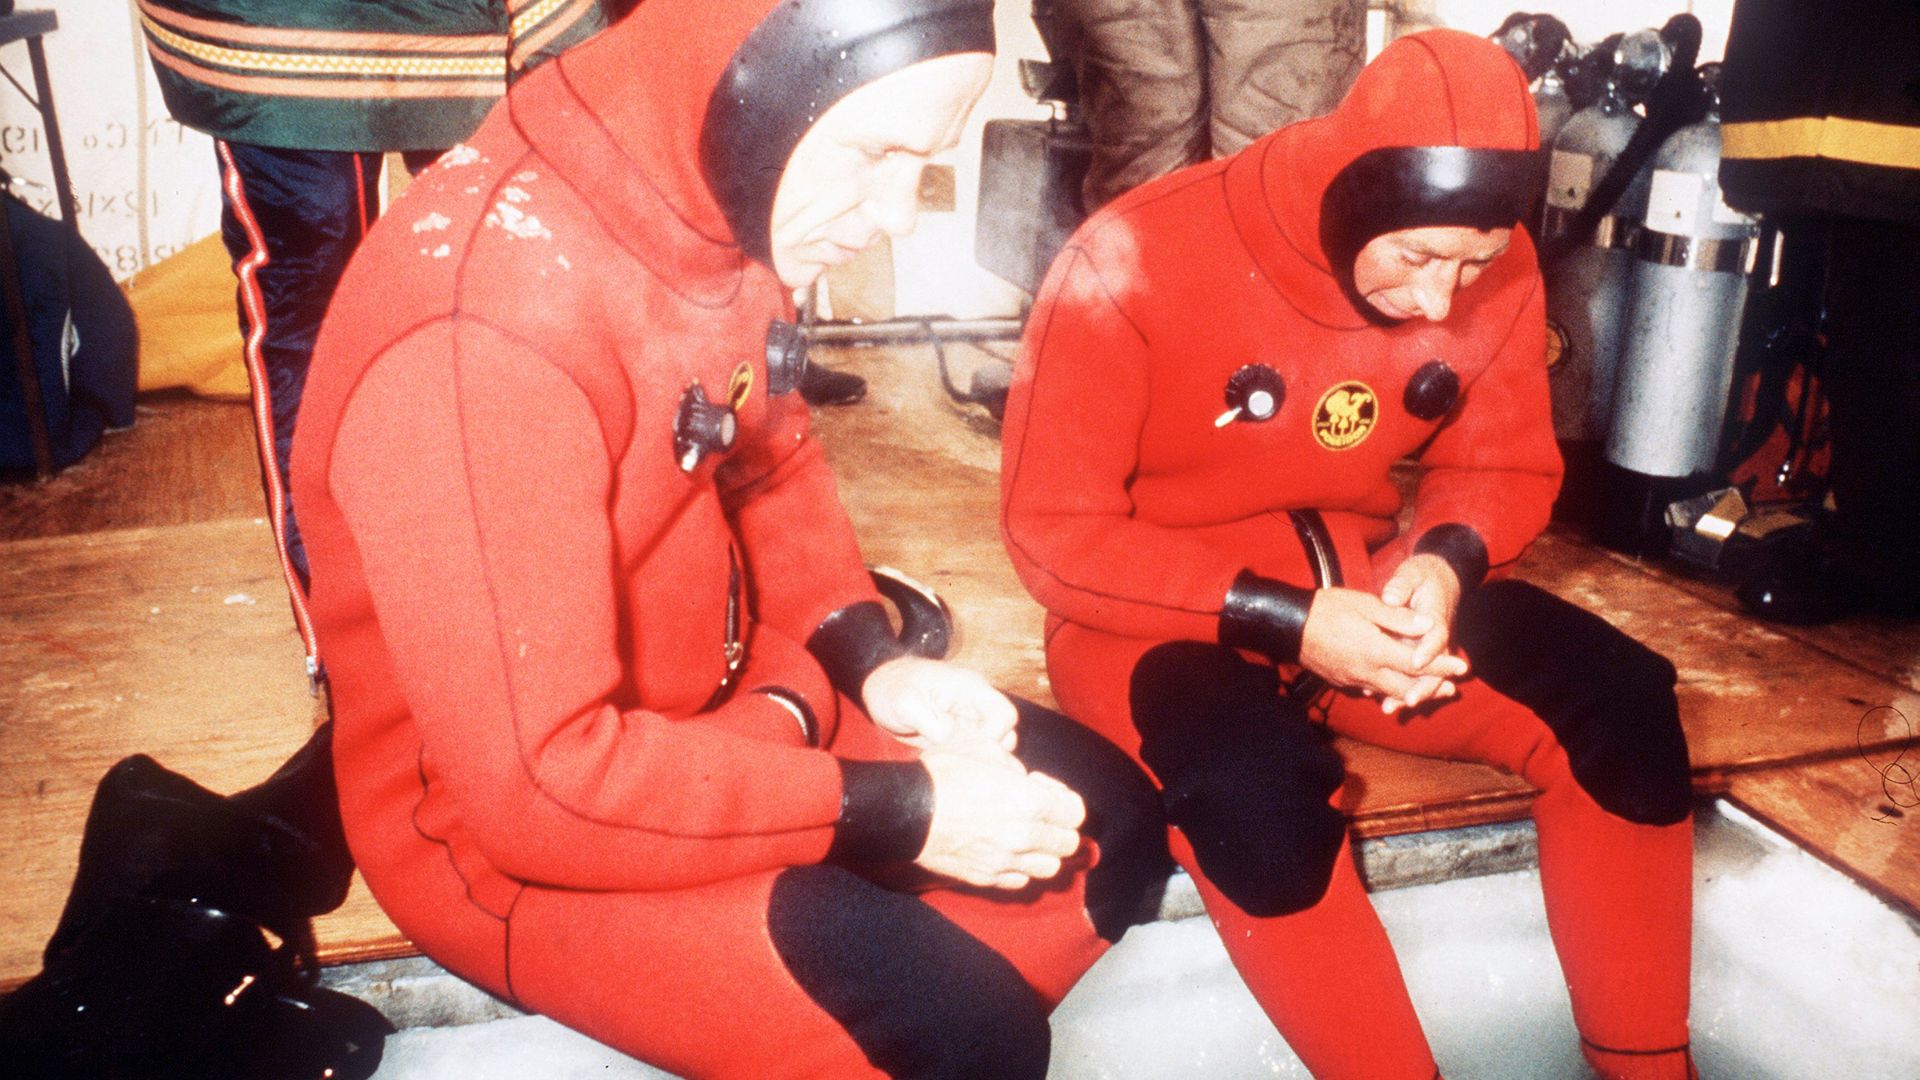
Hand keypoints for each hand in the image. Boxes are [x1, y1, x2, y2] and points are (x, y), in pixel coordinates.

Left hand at [862, 656, 1018, 755]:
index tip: (968, 748)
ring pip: (992, 746)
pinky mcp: (958, 735)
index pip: (1005, 715)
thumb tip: (952, 740)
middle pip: (1006, 733)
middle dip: (988, 752)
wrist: (878, 688)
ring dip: (977, 758)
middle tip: (959, 760)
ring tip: (950, 762)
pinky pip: (973, 752)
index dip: (993, 736)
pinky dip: (965, 761)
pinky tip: (944, 763)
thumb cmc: (892, 688)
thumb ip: (932, 722)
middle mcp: (975, 704)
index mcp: (971, 688)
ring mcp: (967, 721)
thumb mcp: (905, 702)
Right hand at [916, 749, 1086, 889]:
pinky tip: (1005, 853)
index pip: (1076, 813)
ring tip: (1025, 837)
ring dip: (1044, 852)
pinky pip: (1018, 882)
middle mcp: (1025, 837)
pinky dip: (1019, 869)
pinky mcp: (984, 878)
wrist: (902, 810)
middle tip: (1037, 813)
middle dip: (1059, 827)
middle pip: (1068, 844)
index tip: (1041, 788)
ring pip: (1048, 869)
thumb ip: (1013, 766)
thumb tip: (1021, 778)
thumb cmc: (940, 774)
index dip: (1063, 798)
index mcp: (1030, 802)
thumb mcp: (982, 750)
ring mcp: (1005, 862)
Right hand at [1298, 586, 1468, 708]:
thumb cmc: (1327, 609)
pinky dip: (1386, 693)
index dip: (1442, 666)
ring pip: (1389, 693)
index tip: (1462, 667)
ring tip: (1428, 695)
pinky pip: (1370, 690)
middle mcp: (1367, 671)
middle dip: (1431, 688)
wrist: (1288, 626)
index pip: (1417, 663)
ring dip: (1411, 694)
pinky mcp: (1342, 681)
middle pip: (1407, 686)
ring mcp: (1354, 679)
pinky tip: (1392, 691)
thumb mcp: (1365, 605)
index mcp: (1376, 650)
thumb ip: (1397, 618)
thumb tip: (1427, 626)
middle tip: (1452, 689)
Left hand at [1377, 554, 1468, 713]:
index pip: (1436, 636)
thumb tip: (1390, 597)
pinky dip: (1402, 689)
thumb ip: (1402, 585)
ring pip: (1426, 677)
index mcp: (1436, 616)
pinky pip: (1416, 676)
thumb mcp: (1413, 573)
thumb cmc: (1422, 576)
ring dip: (1410, 693)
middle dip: (1423, 685)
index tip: (1416, 662)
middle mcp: (1437, 637)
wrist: (1439, 580)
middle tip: (1408, 701)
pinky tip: (1382, 700)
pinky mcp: (1423, 655)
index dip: (1428, 650)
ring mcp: (1432, 649)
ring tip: (1389, 708)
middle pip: (1435, 667)